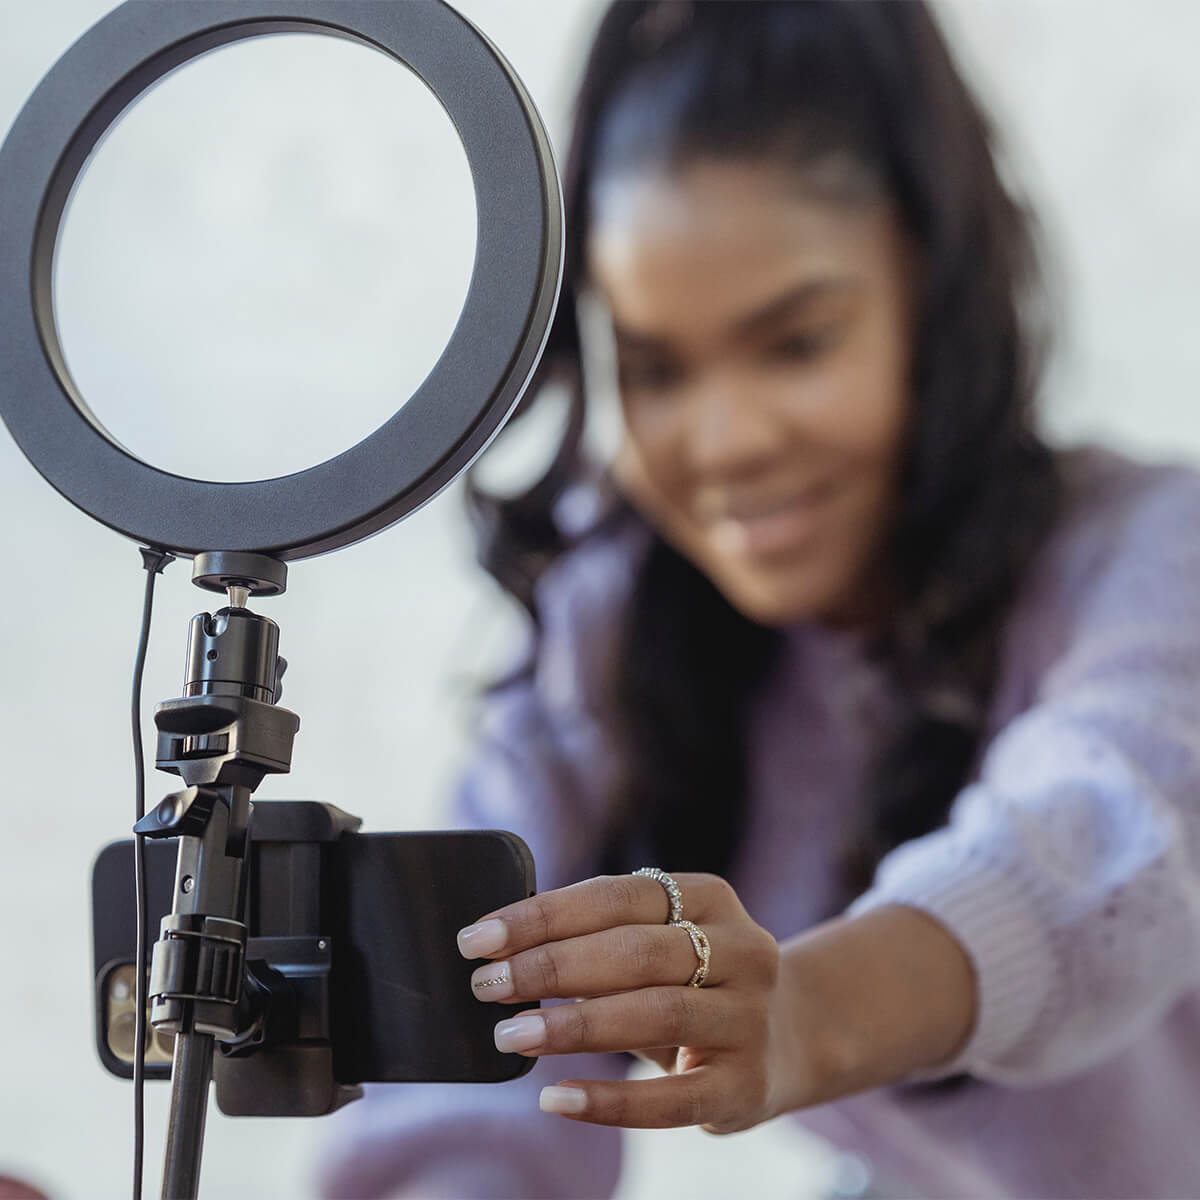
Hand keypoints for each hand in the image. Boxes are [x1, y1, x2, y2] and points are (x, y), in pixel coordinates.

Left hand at [455, 872, 801, 1132]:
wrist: (787, 1037)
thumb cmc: (693, 981)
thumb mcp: (662, 941)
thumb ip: (600, 936)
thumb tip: (499, 948)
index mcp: (710, 897)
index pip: (616, 895)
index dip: (543, 915)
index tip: (478, 938)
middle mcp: (742, 948)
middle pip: (635, 951)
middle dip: (550, 966)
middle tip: (486, 986)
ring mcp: (749, 1017)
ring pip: (655, 1013)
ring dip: (572, 1025)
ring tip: (509, 1036)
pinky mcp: (746, 1085)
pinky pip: (671, 1098)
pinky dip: (609, 1101)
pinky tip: (556, 1099)